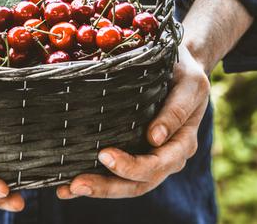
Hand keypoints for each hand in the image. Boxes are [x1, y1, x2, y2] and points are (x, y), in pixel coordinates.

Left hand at [55, 45, 209, 198]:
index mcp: (183, 143)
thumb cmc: (184, 72)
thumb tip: (154, 138)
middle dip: (107, 186)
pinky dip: (94, 181)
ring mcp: (150, 158)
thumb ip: (176, 110)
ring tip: (68, 189)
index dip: (132, 166)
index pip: (157, 164)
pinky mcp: (134, 153)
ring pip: (126, 185)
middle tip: (78, 183)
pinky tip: (66, 187)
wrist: (181, 66)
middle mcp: (168, 157)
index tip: (104, 155)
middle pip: (139, 183)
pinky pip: (116, 174)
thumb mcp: (189, 84)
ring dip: (98, 188)